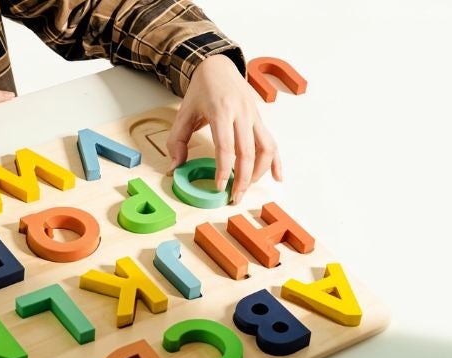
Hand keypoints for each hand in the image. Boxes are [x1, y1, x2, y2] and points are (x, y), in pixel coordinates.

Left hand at [166, 55, 281, 203]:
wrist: (218, 65)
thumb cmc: (201, 90)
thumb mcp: (183, 113)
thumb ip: (177, 141)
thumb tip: (175, 167)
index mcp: (221, 111)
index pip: (226, 147)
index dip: (224, 170)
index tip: (220, 187)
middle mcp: (241, 113)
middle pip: (248, 152)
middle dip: (243, 179)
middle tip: (234, 197)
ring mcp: (254, 116)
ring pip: (265, 148)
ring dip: (259, 172)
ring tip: (246, 187)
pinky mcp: (260, 118)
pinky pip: (272, 142)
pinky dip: (276, 161)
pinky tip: (277, 177)